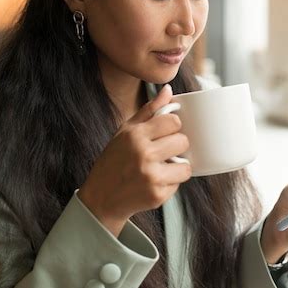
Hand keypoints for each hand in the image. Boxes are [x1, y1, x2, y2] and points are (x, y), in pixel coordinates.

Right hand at [78, 84, 190, 235]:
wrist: (101, 198)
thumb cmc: (114, 160)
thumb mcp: (125, 131)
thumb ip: (149, 111)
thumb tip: (168, 90)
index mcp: (135, 135)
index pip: (173, 121)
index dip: (173, 126)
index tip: (165, 132)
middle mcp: (143, 154)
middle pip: (183, 141)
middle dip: (176, 146)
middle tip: (163, 151)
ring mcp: (151, 176)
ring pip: (186, 165)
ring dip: (177, 167)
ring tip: (161, 167)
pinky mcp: (158, 195)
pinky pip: (178, 184)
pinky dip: (170, 183)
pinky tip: (154, 182)